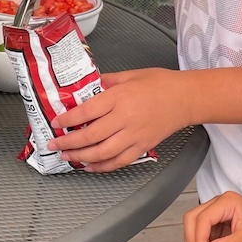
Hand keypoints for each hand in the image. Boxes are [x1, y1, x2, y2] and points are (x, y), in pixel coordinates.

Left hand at [45, 68, 183, 171]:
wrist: (186, 98)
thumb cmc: (161, 83)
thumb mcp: (130, 75)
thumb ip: (107, 81)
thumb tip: (87, 87)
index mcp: (120, 97)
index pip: (87, 111)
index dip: (67, 118)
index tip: (56, 121)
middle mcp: (126, 118)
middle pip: (90, 135)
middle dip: (68, 142)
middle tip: (54, 143)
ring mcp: (135, 135)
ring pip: (102, 152)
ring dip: (81, 157)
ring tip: (67, 156)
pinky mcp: (143, 146)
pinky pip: (119, 161)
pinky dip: (103, 166)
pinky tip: (90, 166)